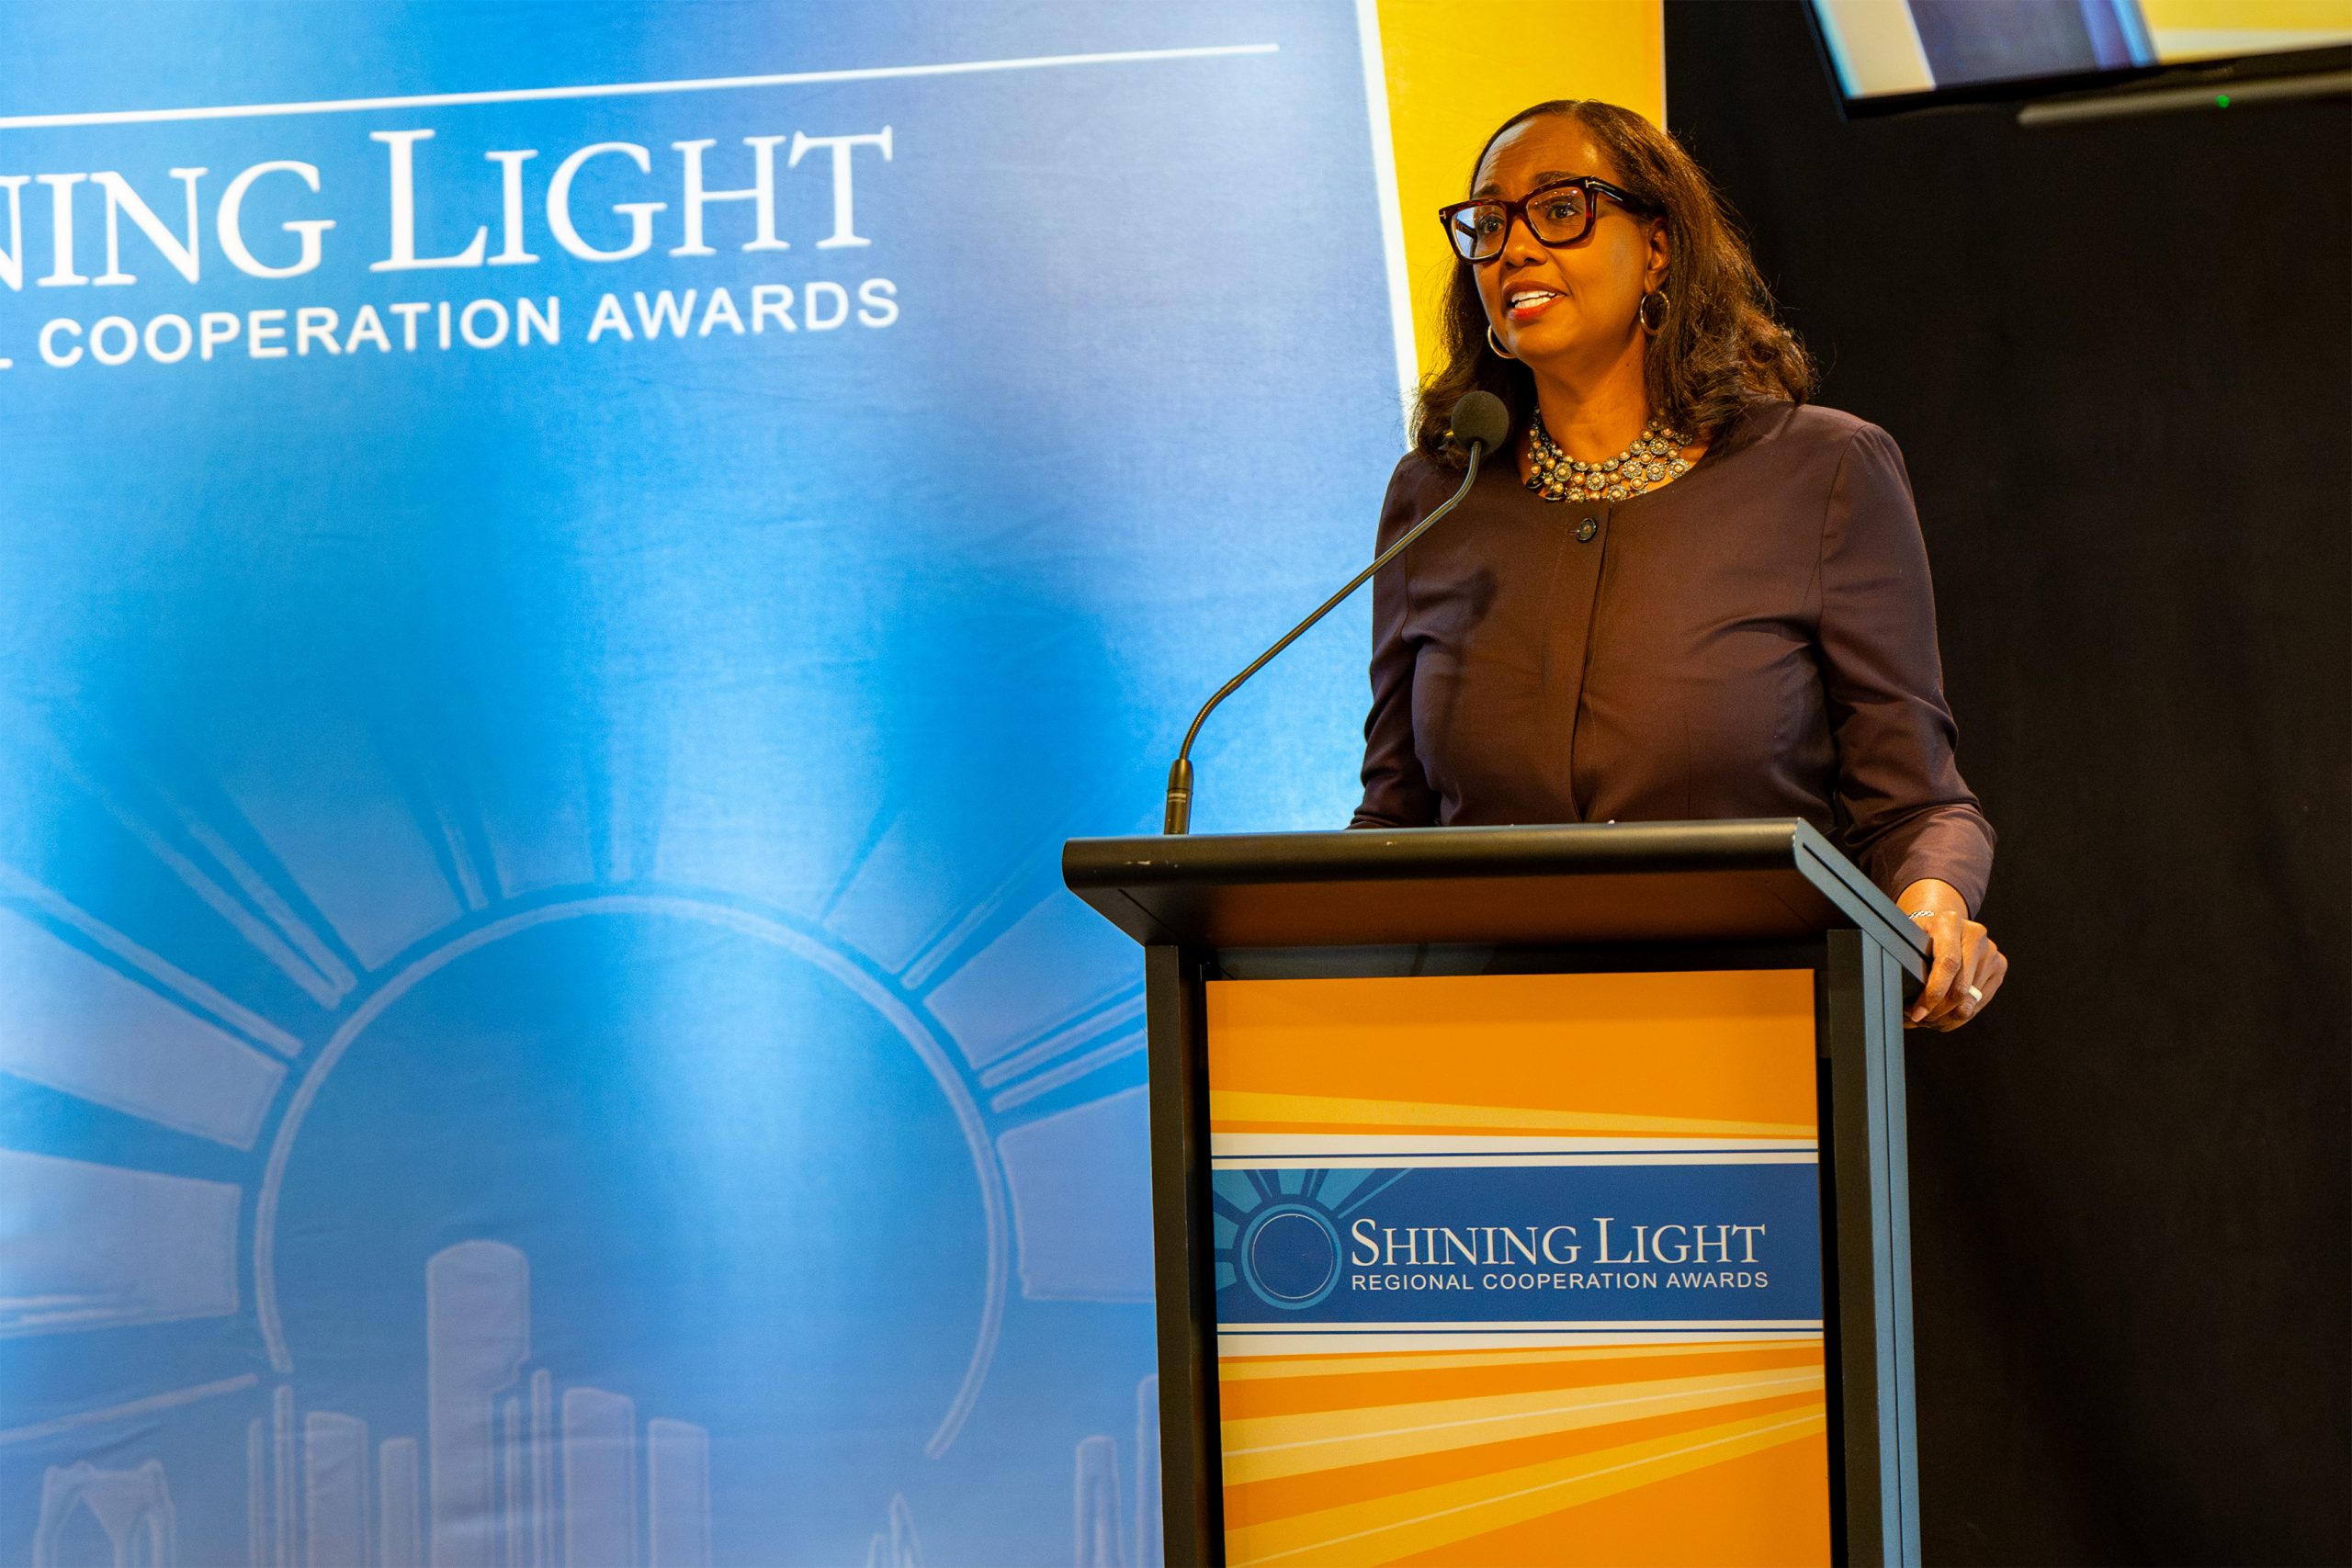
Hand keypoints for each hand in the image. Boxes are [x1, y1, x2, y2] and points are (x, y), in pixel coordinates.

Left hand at [1896, 878, 2005, 1030]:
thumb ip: (1907, 960)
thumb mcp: (1909, 938)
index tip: (1917, 1013)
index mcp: (1949, 923)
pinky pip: (1979, 1004)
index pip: (1948, 964)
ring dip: (1945, 1018)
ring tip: (1926, 1018)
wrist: (1946, 924)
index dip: (1933, 994)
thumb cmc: (1923, 934)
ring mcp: (1990, 952)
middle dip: (1936, 1012)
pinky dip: (1958, 1017)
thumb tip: (1901, 999)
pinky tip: (1943, 1016)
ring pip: (1969, 1002)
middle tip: (1917, 1019)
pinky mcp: (1998, 968)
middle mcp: (1975, 935)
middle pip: (1960, 988)